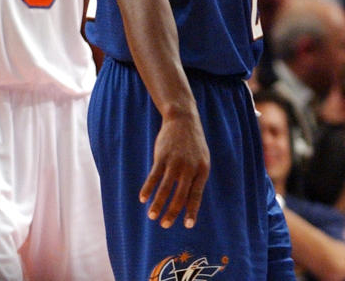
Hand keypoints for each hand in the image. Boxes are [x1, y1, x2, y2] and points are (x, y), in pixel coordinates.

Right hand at [140, 112, 209, 228]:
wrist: (183, 120)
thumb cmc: (193, 144)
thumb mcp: (201, 160)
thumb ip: (196, 179)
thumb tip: (188, 203)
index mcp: (202, 170)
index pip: (196, 195)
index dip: (191, 211)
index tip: (187, 225)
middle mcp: (189, 168)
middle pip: (180, 195)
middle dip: (172, 212)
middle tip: (164, 225)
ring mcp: (175, 162)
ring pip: (165, 188)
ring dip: (157, 204)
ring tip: (152, 216)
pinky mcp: (162, 157)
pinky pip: (154, 176)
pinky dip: (148, 189)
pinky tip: (143, 199)